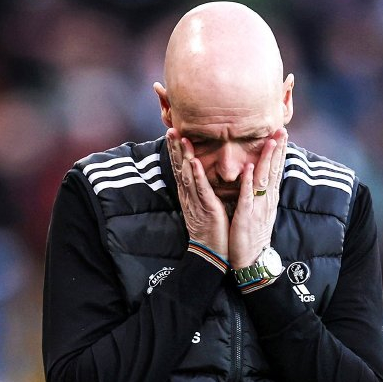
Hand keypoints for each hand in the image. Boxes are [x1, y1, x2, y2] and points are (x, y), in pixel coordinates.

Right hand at [166, 128, 229, 259]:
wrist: (211, 252)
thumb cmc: (212, 230)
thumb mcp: (204, 206)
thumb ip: (202, 191)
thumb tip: (201, 178)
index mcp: (190, 195)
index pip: (181, 169)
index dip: (176, 151)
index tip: (173, 134)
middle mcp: (189, 195)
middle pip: (179, 168)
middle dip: (175, 148)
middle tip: (170, 129)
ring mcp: (196, 201)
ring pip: (187, 174)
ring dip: (183, 156)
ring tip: (179, 138)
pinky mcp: (206, 207)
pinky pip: (200, 189)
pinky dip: (196, 175)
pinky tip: (193, 162)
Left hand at [228, 128, 286, 268]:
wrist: (252, 260)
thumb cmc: (252, 235)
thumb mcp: (259, 211)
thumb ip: (260, 194)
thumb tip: (260, 178)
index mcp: (268, 198)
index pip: (275, 170)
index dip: (279, 152)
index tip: (281, 133)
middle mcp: (266, 200)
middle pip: (273, 171)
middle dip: (277, 150)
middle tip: (281, 130)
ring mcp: (257, 208)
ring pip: (263, 180)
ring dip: (266, 160)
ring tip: (270, 142)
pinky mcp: (246, 217)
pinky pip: (247, 197)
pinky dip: (248, 182)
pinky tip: (249, 168)